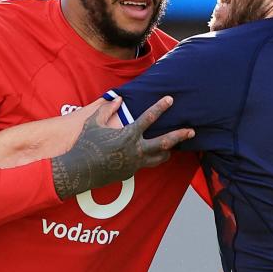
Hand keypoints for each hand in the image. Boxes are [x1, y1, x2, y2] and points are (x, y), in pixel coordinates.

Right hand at [50, 96, 194, 199]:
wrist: (80, 170)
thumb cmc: (86, 144)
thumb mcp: (94, 122)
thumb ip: (107, 109)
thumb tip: (119, 99)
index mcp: (128, 134)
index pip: (149, 118)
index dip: (161, 107)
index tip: (170, 99)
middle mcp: (136, 150)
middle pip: (164, 142)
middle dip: (179, 135)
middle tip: (192, 131)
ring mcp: (135, 163)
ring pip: (159, 157)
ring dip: (168, 151)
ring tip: (175, 146)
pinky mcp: (131, 172)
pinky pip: (147, 164)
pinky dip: (152, 158)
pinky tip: (153, 155)